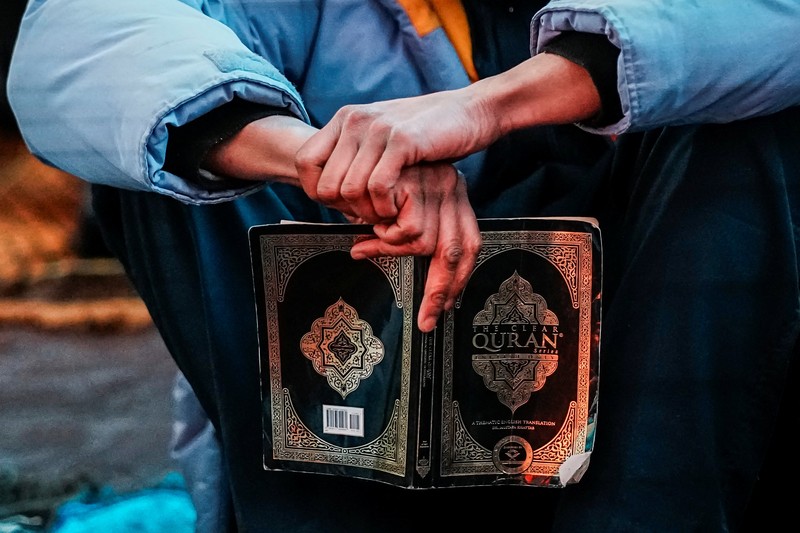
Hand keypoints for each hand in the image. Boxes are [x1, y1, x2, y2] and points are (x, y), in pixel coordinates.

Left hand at [295, 88, 498, 223]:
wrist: (472, 111)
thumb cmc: (430, 133)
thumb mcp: (383, 138)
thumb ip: (357, 155)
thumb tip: (332, 189)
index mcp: (346, 119)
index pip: (304, 164)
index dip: (318, 192)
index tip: (342, 204)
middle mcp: (355, 120)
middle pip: (325, 184)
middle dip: (344, 210)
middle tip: (367, 214)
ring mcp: (378, 129)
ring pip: (349, 190)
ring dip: (367, 213)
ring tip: (384, 214)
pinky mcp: (402, 141)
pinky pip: (377, 187)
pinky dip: (384, 207)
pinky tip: (395, 208)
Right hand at [350, 163, 480, 331]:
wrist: (352, 133)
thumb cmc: (372, 177)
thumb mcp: (395, 209)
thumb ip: (402, 235)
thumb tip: (415, 282)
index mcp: (452, 194)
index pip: (468, 245)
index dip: (457, 280)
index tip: (443, 312)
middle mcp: (450, 187)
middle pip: (455, 251)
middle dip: (441, 291)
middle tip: (426, 317)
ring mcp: (432, 182)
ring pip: (425, 242)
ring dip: (392, 247)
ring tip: (372, 233)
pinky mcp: (413, 182)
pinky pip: (407, 230)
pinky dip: (386, 234)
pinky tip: (368, 221)